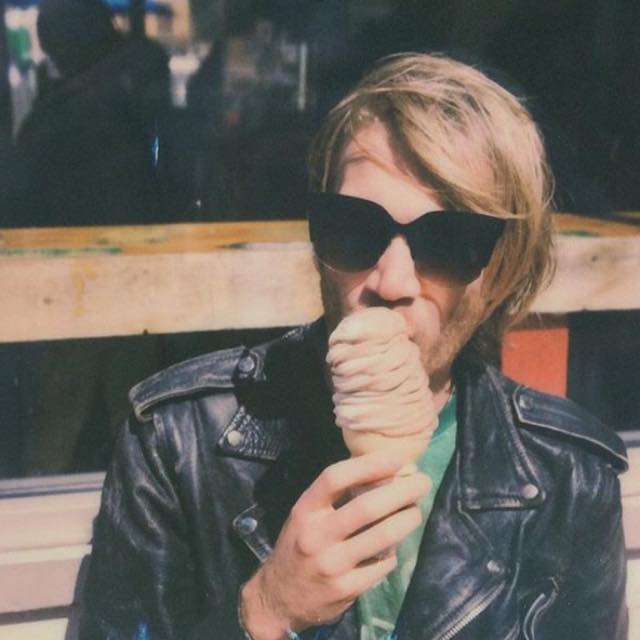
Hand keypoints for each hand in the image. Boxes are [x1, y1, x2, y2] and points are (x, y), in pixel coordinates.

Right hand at [239, 451, 429, 638]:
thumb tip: (383, 475)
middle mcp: (316, 535)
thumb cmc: (299, 545)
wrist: (279, 598)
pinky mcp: (346, 589)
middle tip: (423, 483)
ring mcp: (331, 564)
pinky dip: (392, 553)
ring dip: (407, 519)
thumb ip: (335, 498)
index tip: (397, 459)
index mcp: (304, 510)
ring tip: (416, 511)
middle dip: (401, 491)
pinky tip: (393, 547)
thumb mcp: (306, 516)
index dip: (368, 465)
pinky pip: (382, 565)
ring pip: (382, 537)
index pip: (334, 478)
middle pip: (366, 507)